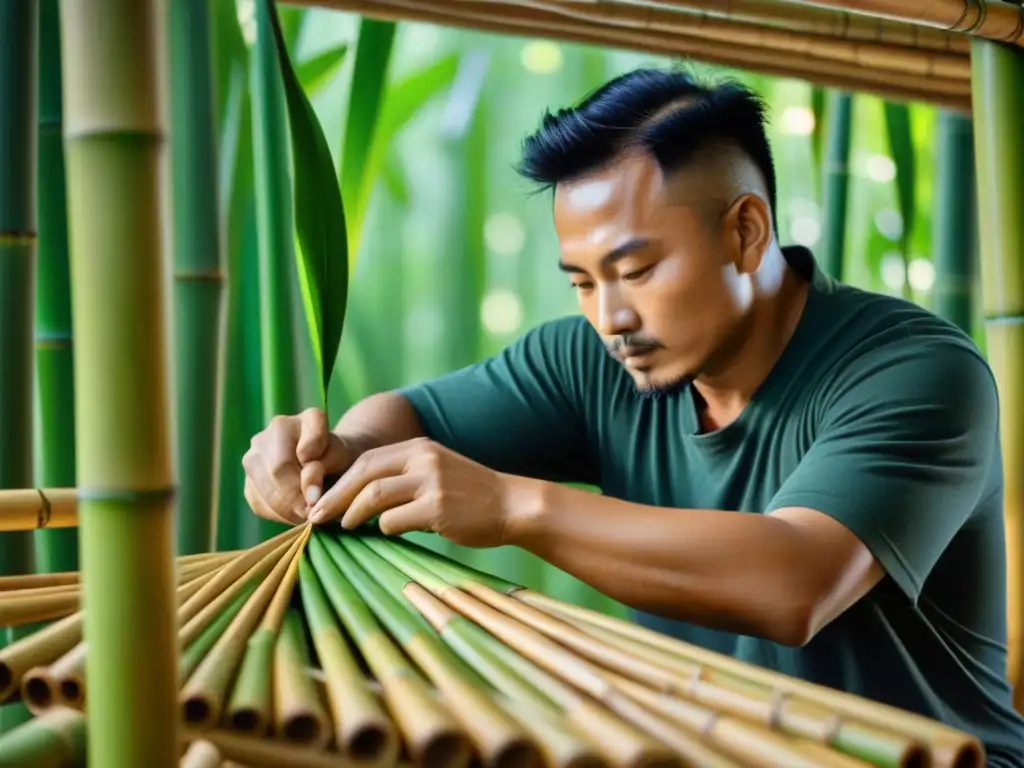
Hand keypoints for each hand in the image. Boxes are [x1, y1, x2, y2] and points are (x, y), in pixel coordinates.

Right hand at [242, 408, 352, 524]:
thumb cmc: (335, 457)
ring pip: (265, 490)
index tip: (320, 492)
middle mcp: (268, 434)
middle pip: (276, 471)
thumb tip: (309, 496)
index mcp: (296, 421)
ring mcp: (253, 456)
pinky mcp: (248, 479)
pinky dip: (277, 515)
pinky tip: (293, 514)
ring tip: (306, 515)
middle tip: (313, 514)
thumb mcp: (340, 458)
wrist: (325, 461)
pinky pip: (258, 502)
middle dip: (297, 499)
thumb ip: (324, 468)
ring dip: (288, 510)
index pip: (300, 450)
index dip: (309, 477)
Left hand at [307, 437, 513, 547]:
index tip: (322, 501)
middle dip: (335, 497)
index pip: (366, 460)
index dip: (340, 482)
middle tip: (316, 518)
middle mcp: (423, 459)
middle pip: (363, 474)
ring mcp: (431, 482)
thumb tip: (359, 502)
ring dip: (352, 513)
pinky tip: (387, 534)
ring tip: (344, 527)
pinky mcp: (439, 508)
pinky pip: (394, 520)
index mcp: (419, 448)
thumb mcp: (436, 473)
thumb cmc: (471, 497)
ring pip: (374, 495)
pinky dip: (384, 529)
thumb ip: (403, 479)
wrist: (512, 505)